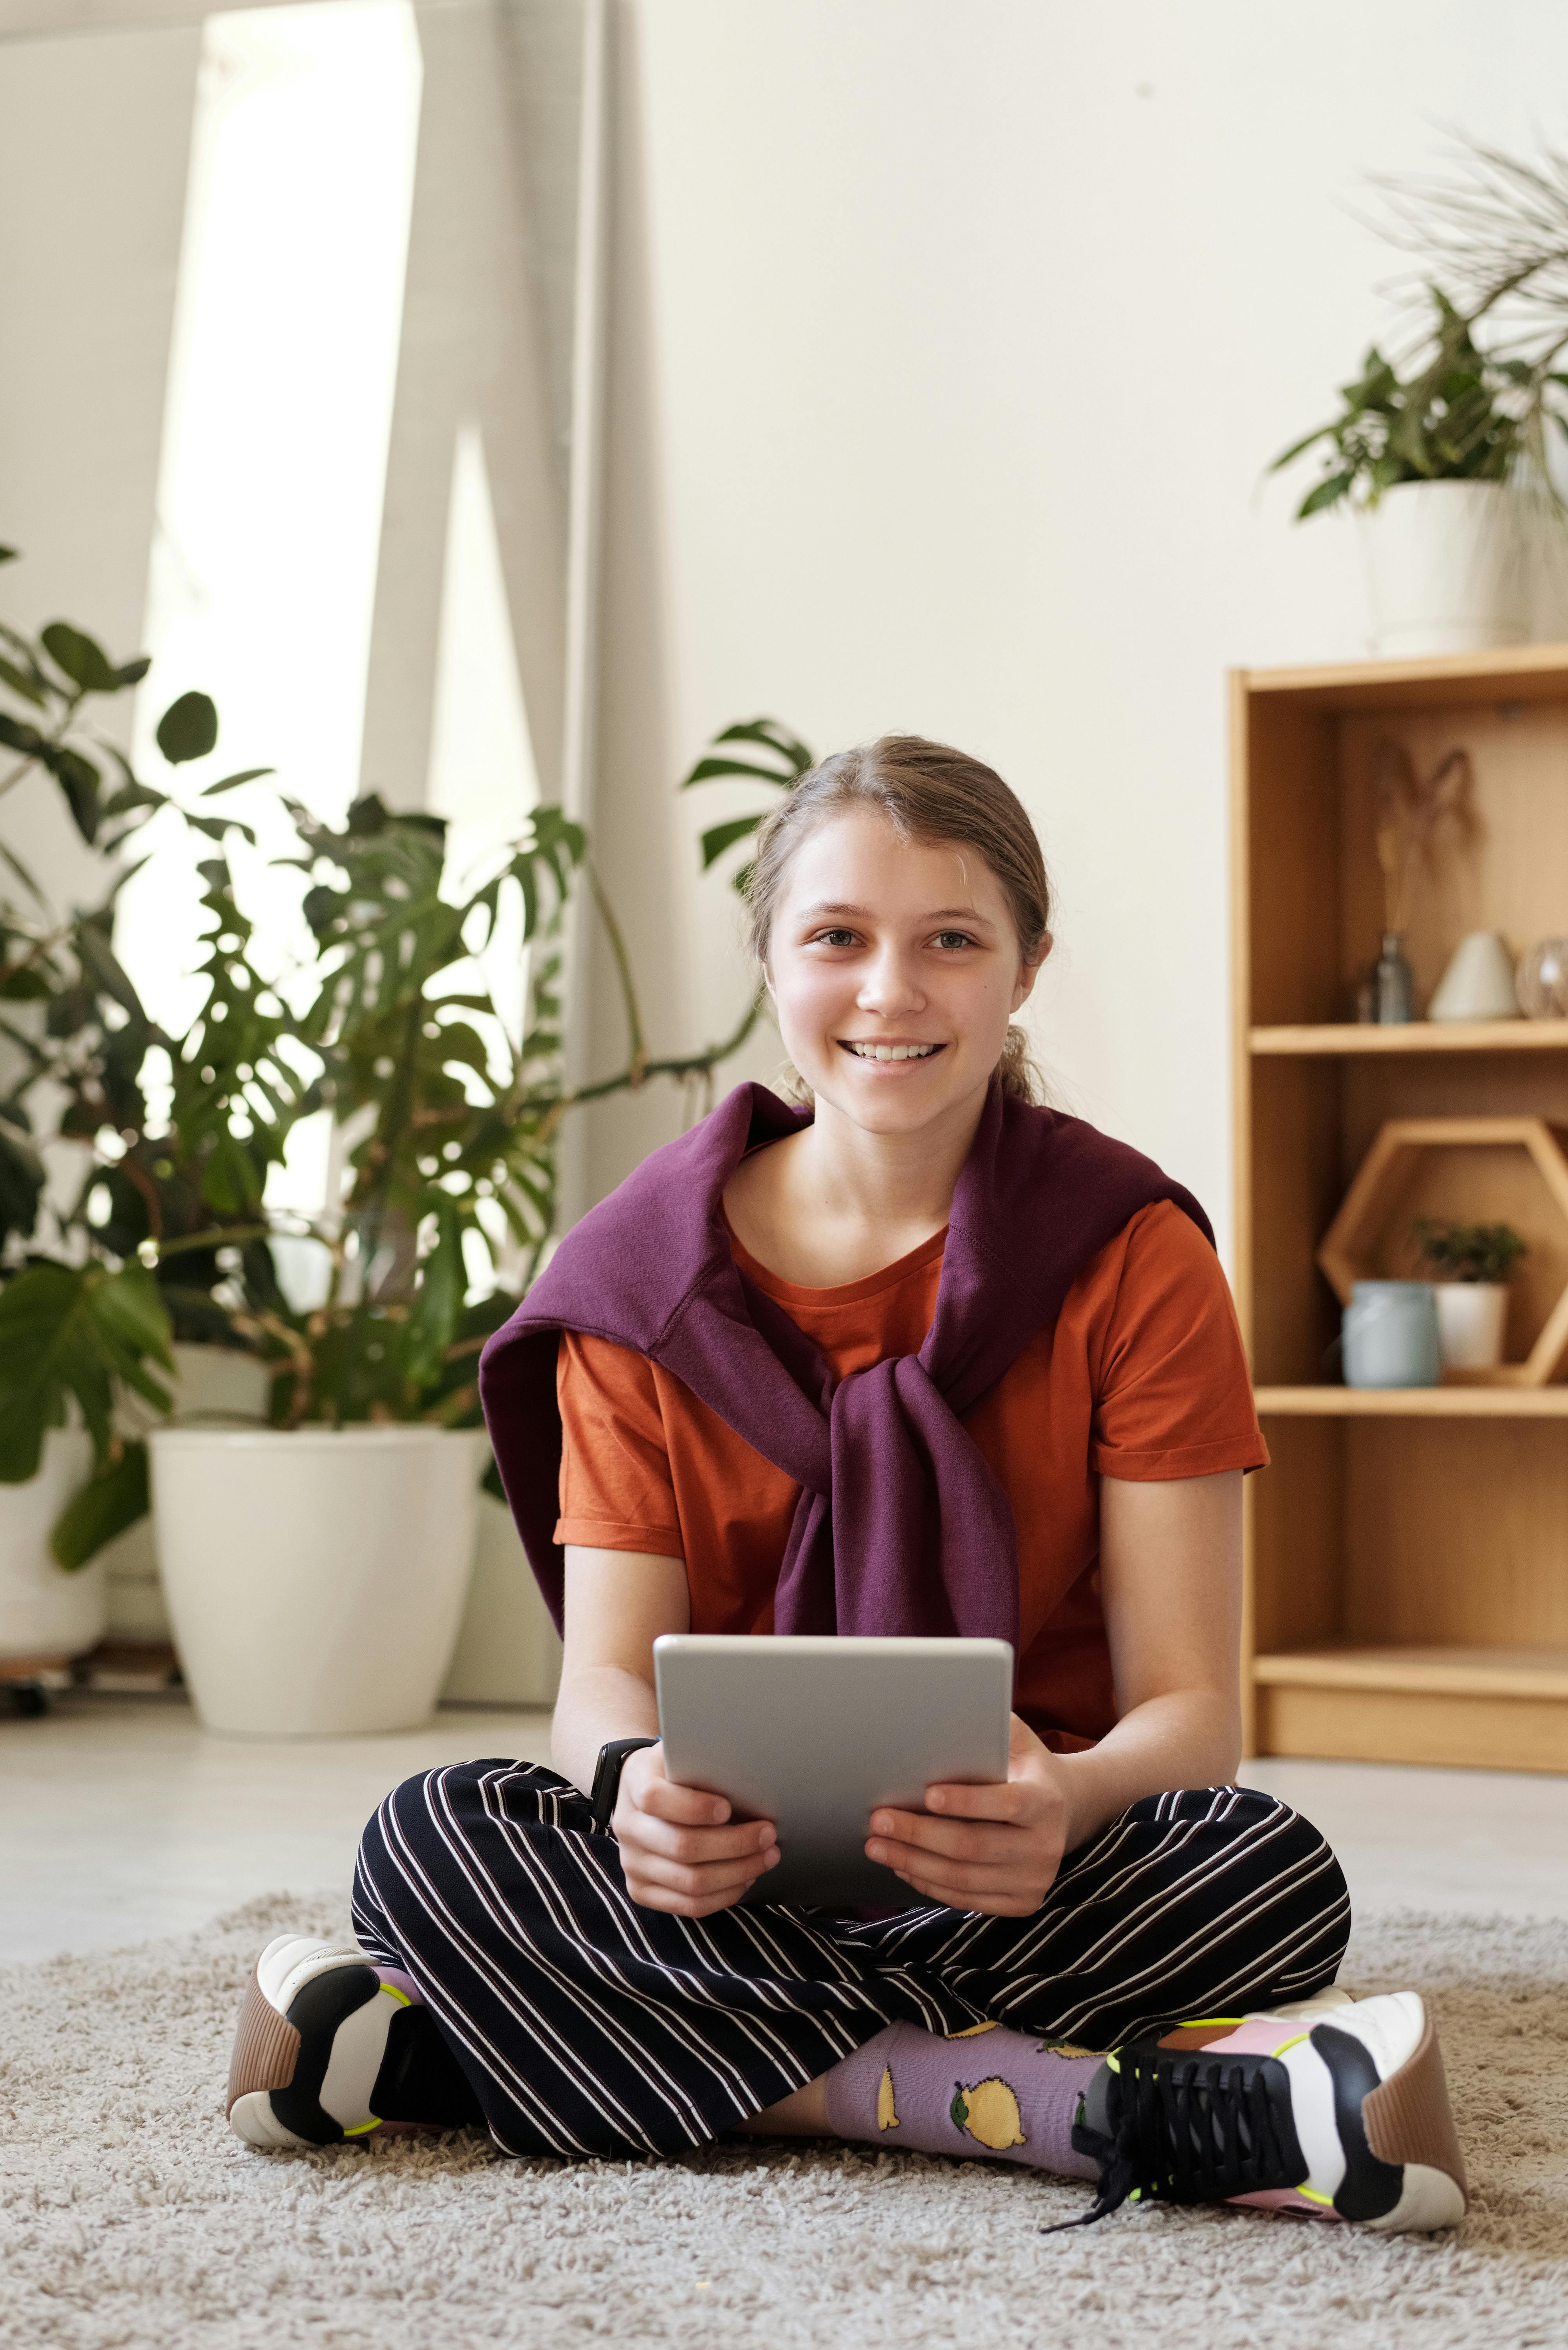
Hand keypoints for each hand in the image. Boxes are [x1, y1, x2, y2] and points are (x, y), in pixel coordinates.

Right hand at [612, 1743, 779, 1916]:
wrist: (640, 1794)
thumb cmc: (675, 1771)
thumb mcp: (682, 1753)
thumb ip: (703, 1760)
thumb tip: (747, 1771)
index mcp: (634, 1784)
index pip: (655, 1798)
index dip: (694, 1807)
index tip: (728, 1807)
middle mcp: (628, 1827)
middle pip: (682, 1846)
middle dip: (734, 1843)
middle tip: (768, 1834)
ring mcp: (632, 1863)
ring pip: (691, 1881)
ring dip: (738, 1872)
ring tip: (767, 1857)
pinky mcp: (641, 1890)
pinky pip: (688, 1906)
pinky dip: (724, 1895)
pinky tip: (746, 1878)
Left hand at [864, 1714, 1073, 1915]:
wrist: (1065, 1809)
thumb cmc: (1025, 1767)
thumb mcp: (1017, 1739)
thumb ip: (988, 1726)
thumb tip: (937, 1716)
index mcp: (1046, 1801)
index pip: (1005, 1804)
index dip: (964, 1802)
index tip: (926, 1794)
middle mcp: (1045, 1846)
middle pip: (972, 1846)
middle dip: (918, 1833)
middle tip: (878, 1820)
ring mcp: (1035, 1880)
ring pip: (962, 1879)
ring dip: (912, 1862)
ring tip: (877, 1845)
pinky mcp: (1022, 1903)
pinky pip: (966, 1900)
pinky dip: (929, 1884)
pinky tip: (903, 1866)